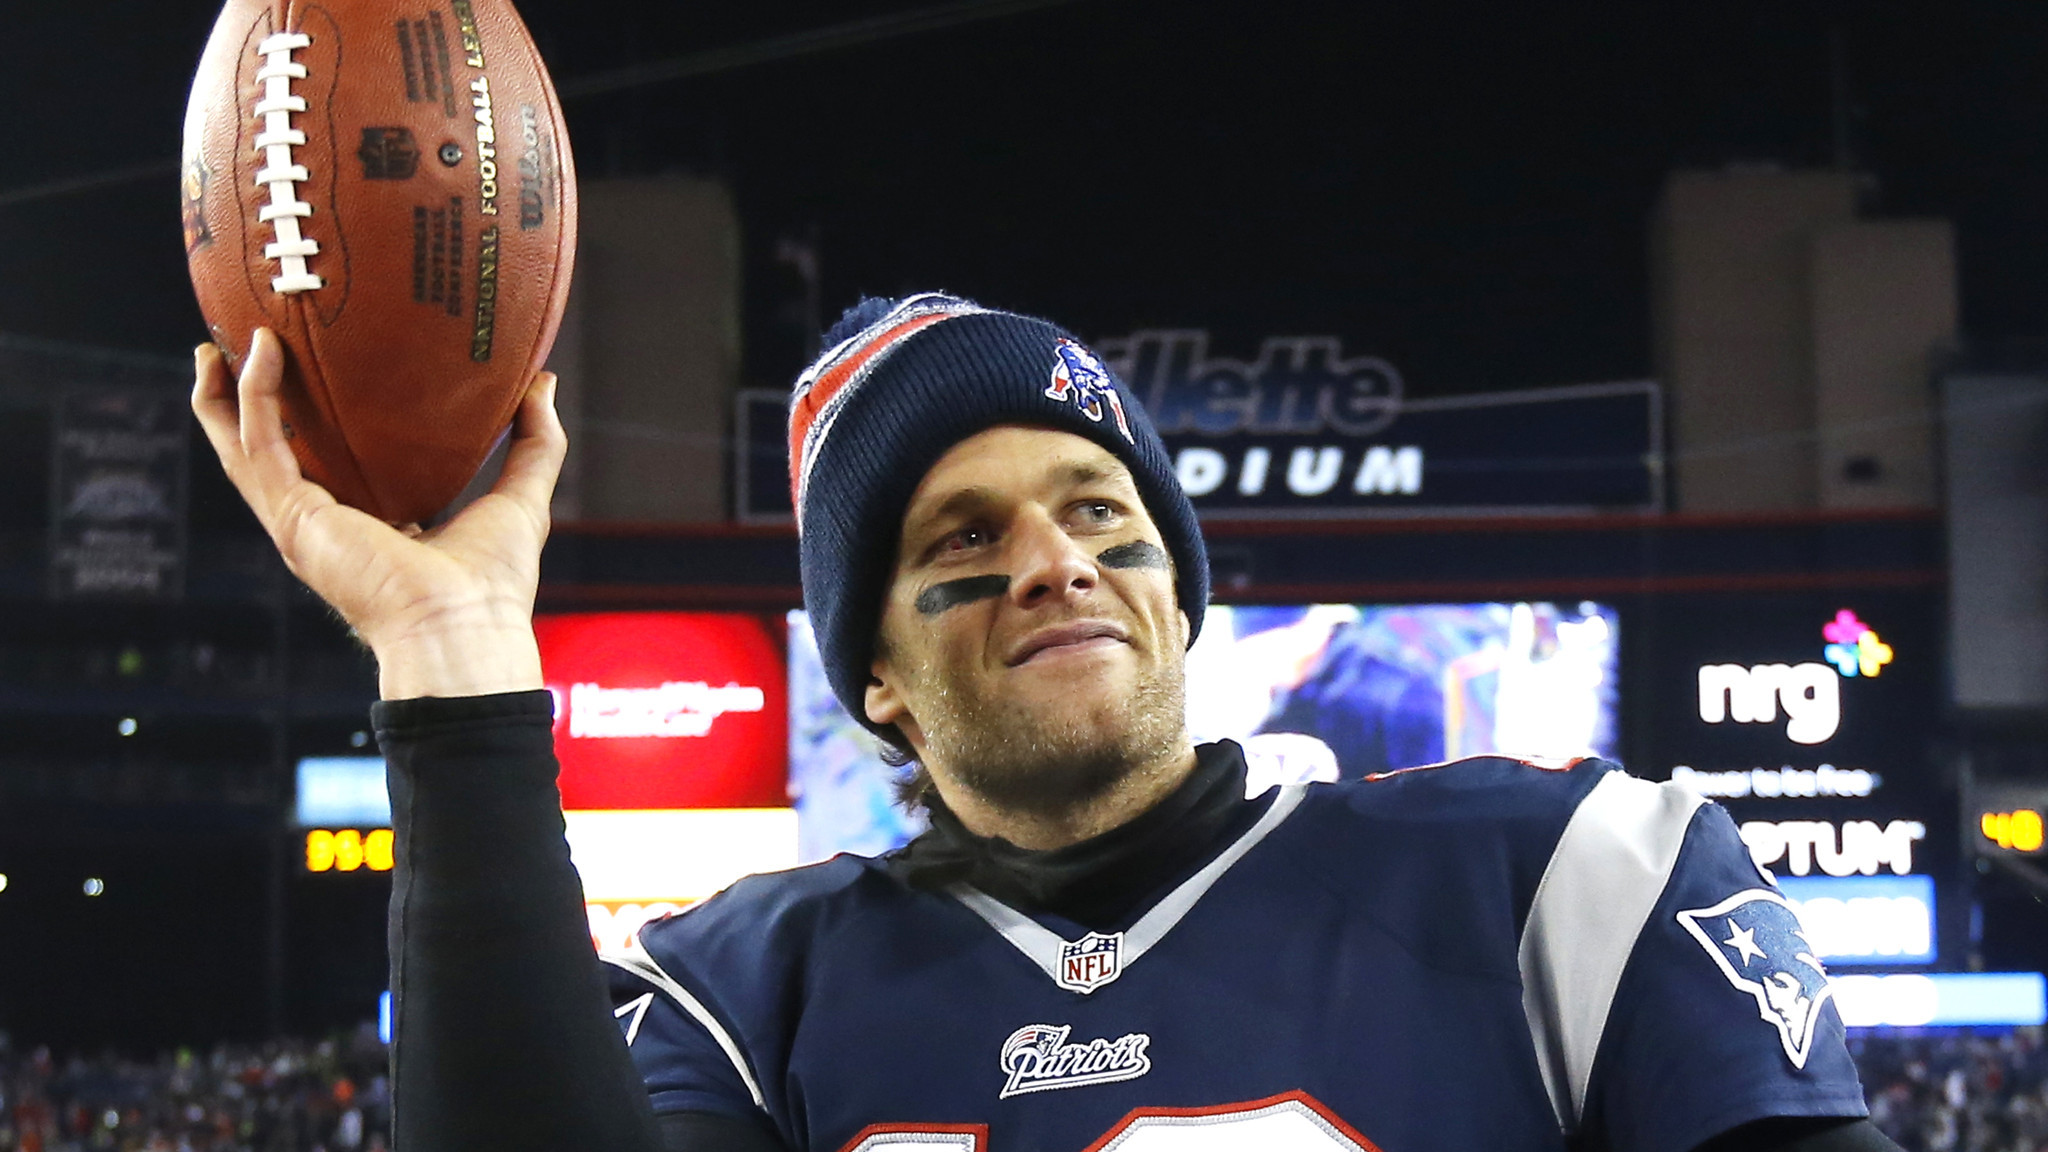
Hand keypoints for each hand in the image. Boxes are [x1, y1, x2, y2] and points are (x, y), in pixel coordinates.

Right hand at [191, 328, 563, 698]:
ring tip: (217, 346)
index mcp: (370, 529)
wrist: (465, 628)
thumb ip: (534, 441)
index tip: (315, 371)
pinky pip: (261, 447)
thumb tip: (542, 381)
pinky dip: (257, 397)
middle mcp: (327, 528)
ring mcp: (302, 526)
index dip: (315, 423)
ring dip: (226, 397)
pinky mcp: (294, 520)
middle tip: (245, 346)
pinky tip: (265, 352)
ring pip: (243, 451)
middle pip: (269, 457)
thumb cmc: (494, 586)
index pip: (329, 468)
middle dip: (246, 406)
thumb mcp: (520, 497)